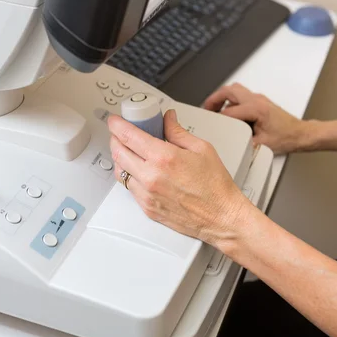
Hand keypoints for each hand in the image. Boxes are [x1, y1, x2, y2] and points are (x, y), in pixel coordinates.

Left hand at [107, 109, 253, 247]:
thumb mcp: (201, 148)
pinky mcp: (147, 208)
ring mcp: (147, 195)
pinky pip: (129, 188)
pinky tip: (140, 172)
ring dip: (120, 159)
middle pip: (118, 153)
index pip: (128, 136)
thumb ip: (178, 131)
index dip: (117, 125)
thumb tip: (168, 119)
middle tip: (121, 133)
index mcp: (164, 158)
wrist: (221, 216)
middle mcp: (151, 177)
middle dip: (115, 139)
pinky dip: (130, 177)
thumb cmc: (215, 186)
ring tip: (130, 152)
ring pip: (119, 172)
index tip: (115, 121)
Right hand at [204, 83, 311, 153]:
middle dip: (215, 98)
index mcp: (256, 109)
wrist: (300, 134)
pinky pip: (242, 95)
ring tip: (214, 108)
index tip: (210, 123)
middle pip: (229, 91)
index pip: (229, 111)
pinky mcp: (260, 101)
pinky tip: (229, 111)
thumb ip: (243, 140)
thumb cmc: (286, 138)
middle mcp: (257, 100)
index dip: (217, 118)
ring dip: (223, 97)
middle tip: (206, 109)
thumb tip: (230, 140)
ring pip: (235, 89)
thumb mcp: (262, 144)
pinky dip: (231, 100)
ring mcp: (259, 98)